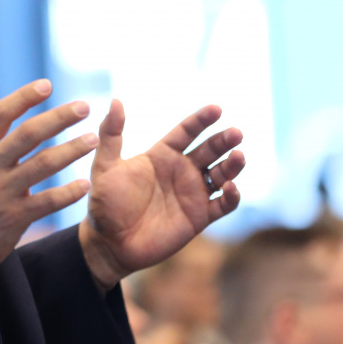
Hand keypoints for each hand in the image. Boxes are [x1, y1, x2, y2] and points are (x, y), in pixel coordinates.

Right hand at [0, 80, 96, 316]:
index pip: (0, 115)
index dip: (24, 98)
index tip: (45, 85)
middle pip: (28, 134)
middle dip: (58, 118)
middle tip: (83, 107)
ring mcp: (1, 193)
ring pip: (43, 165)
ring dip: (71, 150)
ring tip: (93, 139)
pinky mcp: (13, 219)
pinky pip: (47, 202)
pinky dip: (68, 193)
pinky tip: (85, 185)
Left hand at [80, 101, 243, 288]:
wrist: (109, 243)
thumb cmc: (105, 204)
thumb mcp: (105, 167)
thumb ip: (111, 135)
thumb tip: (116, 100)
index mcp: (161, 156)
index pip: (186, 132)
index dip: (201, 120)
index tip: (216, 109)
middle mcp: (180, 171)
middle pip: (209, 150)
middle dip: (224, 140)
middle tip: (235, 133)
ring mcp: (192, 194)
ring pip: (221, 174)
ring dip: (232, 165)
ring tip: (238, 156)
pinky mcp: (199, 217)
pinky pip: (223, 205)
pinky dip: (232, 196)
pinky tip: (229, 188)